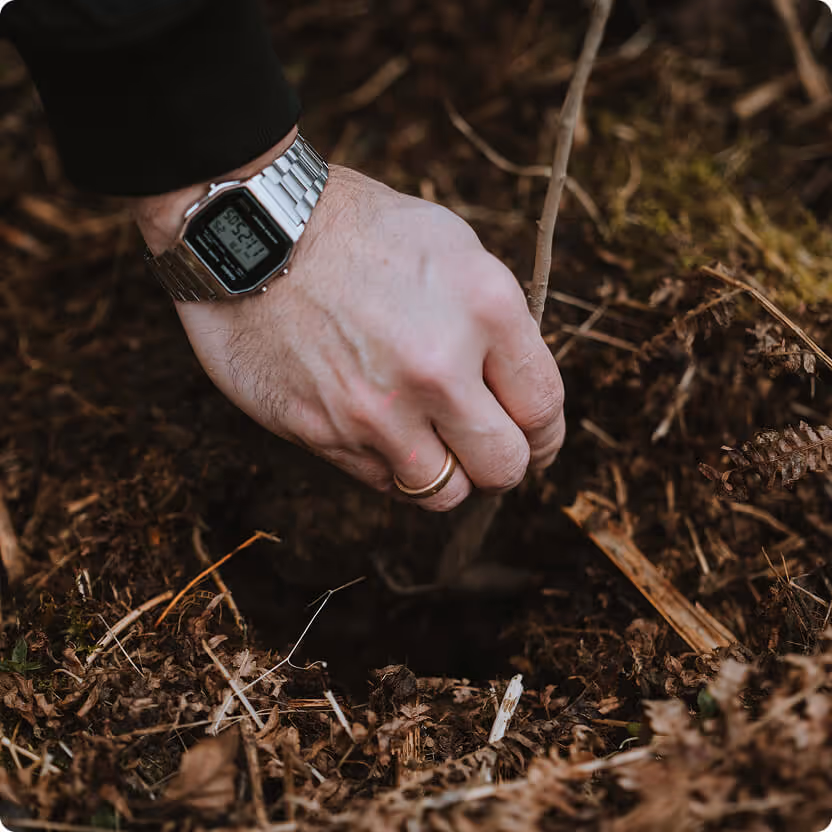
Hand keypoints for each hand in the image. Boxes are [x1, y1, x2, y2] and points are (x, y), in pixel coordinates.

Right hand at [132, 144, 564, 510]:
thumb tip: (515, 388)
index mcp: (484, 308)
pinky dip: (392, 465)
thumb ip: (496, 325)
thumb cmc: (357, 230)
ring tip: (431, 440)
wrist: (253, 231)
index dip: (545, 435)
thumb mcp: (451, 248)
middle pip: (505, 466)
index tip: (535, 439)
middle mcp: (438, 368)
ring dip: (447, 472)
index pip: (543, 408)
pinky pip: (384, 482)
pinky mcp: (325, 434)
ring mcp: (378, 409)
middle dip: (502, 461)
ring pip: (445, 492)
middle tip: (486, 445)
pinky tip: (380, 427)